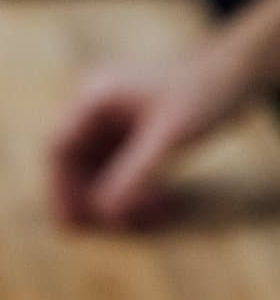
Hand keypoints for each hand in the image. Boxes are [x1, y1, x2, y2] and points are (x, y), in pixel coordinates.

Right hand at [49, 50, 247, 228]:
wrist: (240, 72)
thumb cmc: (207, 92)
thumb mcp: (169, 138)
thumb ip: (135, 175)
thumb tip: (105, 213)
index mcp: (95, 97)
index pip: (59, 149)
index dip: (61, 189)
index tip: (74, 222)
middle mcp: (97, 108)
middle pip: (73, 166)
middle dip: (92, 200)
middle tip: (116, 228)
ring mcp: (112, 122)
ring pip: (95, 174)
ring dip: (116, 201)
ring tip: (150, 216)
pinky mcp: (130, 136)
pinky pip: (116, 174)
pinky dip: (132, 195)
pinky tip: (158, 207)